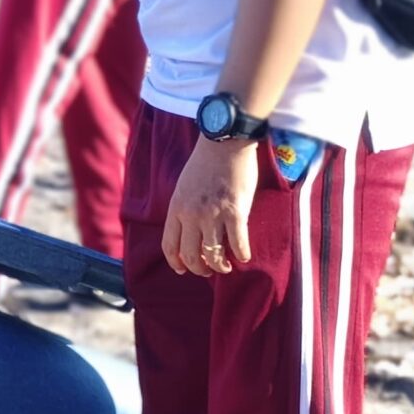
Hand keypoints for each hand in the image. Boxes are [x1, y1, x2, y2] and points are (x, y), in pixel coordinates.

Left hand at [164, 135, 258, 276]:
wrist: (224, 143)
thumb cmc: (205, 163)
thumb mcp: (183, 187)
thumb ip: (184, 209)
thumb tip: (188, 231)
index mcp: (176, 208)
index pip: (170, 246)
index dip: (176, 262)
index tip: (183, 269)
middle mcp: (191, 215)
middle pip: (191, 255)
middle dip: (200, 269)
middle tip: (209, 270)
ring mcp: (213, 215)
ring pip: (213, 254)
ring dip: (220, 266)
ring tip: (226, 267)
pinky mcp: (235, 212)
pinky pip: (238, 243)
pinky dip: (241, 254)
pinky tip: (243, 256)